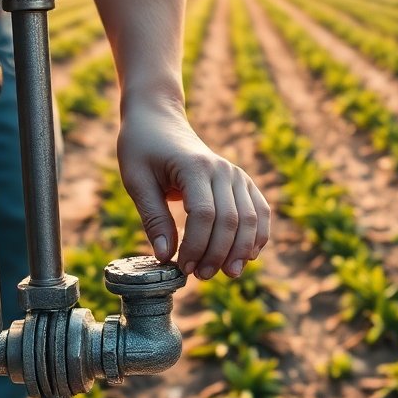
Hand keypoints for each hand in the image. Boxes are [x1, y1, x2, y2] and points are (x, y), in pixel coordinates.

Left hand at [116, 94, 269, 278]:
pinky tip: (248, 256)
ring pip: (250, 219)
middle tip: (201, 276)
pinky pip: (260, 211)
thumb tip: (166, 257)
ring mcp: (237, 174)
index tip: (183, 267)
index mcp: (194, 167)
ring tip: (227, 273)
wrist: (160, 121)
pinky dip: (259, 236)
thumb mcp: (137, 181)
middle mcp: (223, 170)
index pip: (204, 214)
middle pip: (231, 221)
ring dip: (241, 251)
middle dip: (218, 254)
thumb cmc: (143, 149)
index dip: (196, 246)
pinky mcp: (243, 181)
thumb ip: (153, 219)